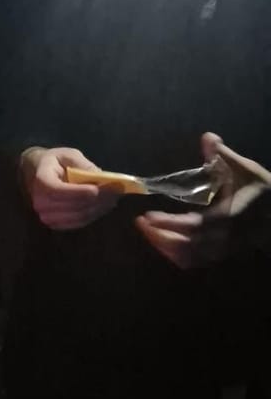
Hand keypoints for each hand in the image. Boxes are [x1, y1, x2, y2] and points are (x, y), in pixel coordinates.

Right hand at [20, 146, 119, 230]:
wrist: (36, 174)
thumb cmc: (54, 162)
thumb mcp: (68, 155)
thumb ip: (83, 165)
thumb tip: (101, 176)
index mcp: (41, 181)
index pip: (58, 191)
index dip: (78, 192)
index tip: (97, 190)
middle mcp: (41, 202)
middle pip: (72, 206)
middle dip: (97, 200)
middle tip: (117, 191)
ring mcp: (47, 216)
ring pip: (78, 216)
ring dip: (98, 209)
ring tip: (114, 198)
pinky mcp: (55, 224)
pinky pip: (78, 223)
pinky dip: (93, 215)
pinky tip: (104, 206)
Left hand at [136, 132, 270, 267]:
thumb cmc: (262, 191)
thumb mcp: (244, 170)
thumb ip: (222, 156)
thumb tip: (207, 136)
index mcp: (224, 219)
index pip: (189, 225)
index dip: (166, 223)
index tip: (147, 217)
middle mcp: (218, 239)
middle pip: (180, 246)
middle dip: (157, 236)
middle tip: (141, 224)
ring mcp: (217, 251)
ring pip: (183, 257)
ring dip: (163, 247)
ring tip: (149, 232)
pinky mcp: (217, 256)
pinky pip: (190, 262)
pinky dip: (174, 255)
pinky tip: (165, 244)